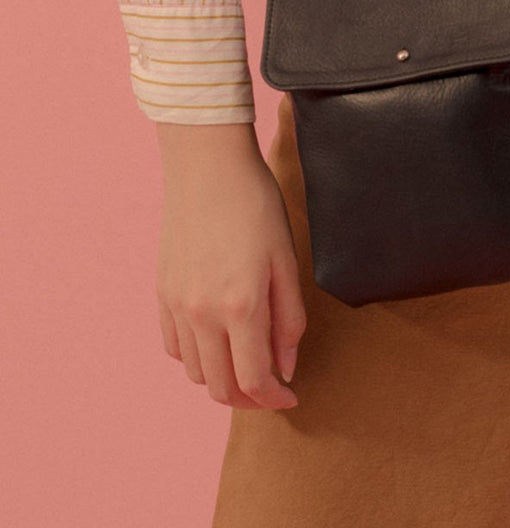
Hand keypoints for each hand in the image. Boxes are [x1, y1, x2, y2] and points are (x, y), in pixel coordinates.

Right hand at [154, 122, 306, 409]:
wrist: (208, 168)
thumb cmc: (256, 206)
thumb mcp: (286, 261)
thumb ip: (288, 318)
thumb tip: (287, 364)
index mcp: (240, 307)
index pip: (254, 380)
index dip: (275, 398)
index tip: (292, 397)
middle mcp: (201, 315)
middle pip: (220, 386)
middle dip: (250, 398)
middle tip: (272, 389)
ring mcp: (176, 305)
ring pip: (195, 371)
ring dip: (222, 379)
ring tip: (248, 364)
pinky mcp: (162, 293)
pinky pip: (174, 347)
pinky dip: (197, 357)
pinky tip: (218, 342)